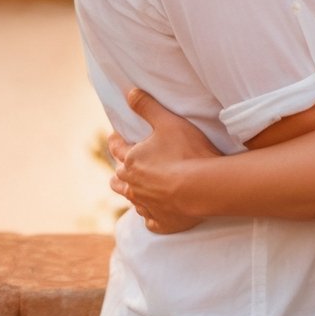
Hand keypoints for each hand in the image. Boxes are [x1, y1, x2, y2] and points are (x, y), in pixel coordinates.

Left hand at [108, 88, 220, 233]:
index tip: (113, 137)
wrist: (201, 187)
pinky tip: (154, 213)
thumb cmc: (186, 152)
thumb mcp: (167, 121)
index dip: (115, 141)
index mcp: (131, 161)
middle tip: (120, 167)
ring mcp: (146, 206)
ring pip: (131, 200)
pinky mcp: (160, 222)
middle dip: (118, 171)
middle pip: (118, 179)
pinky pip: (150, 220)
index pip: (117, 149)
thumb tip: (129, 93)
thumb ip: (147, 106)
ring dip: (131, 193)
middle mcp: (133, 186)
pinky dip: (151, 215)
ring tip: (133, 190)